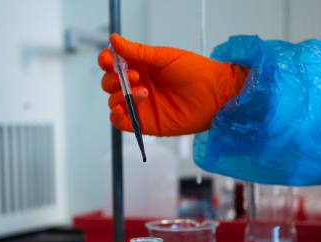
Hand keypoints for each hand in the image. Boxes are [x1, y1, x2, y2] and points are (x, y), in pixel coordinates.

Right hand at [99, 34, 248, 135]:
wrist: (214, 94)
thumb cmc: (195, 71)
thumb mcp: (164, 57)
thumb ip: (136, 51)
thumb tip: (113, 39)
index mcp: (141, 66)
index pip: (113, 64)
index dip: (106, 61)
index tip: (108, 61)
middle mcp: (138, 85)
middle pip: (110, 83)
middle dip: (114, 79)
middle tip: (135, 76)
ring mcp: (141, 105)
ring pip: (114, 101)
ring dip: (121, 96)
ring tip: (144, 92)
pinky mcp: (146, 123)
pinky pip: (122, 122)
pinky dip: (116, 117)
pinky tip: (122, 110)